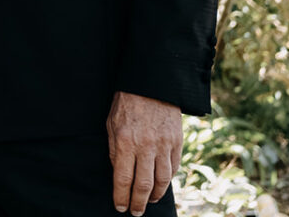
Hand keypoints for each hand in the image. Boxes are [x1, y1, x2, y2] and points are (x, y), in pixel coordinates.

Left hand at [107, 91, 181, 214]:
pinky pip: (173, 168)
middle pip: (143, 185)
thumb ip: (115, 150)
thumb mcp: (112, 124)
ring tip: (148, 201)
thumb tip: (119, 173)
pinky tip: (160, 185)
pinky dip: (167, 180)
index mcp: (125, 141)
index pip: (123, 178)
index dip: (121, 196)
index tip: (119, 207)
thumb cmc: (127, 103)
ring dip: (155, 195)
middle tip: (135, 212)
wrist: (152, 83)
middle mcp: (146, 146)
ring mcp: (164, 145)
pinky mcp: (177, 142)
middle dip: (138, 203)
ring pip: (162, 180)